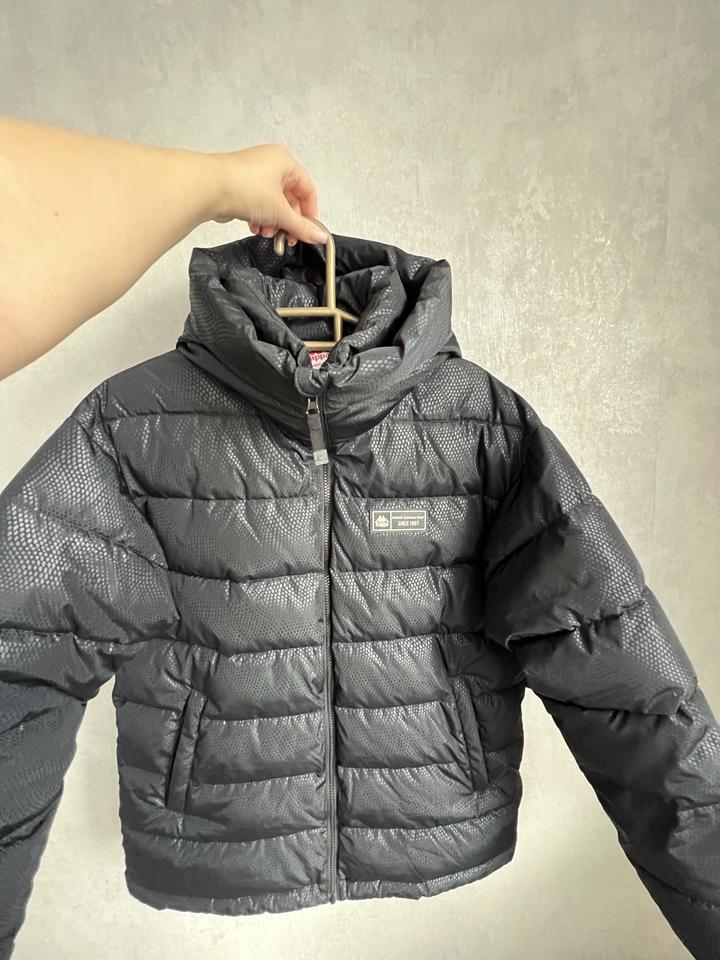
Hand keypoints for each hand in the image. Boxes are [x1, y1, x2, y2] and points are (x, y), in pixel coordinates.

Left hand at [209, 143, 326, 245]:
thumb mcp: (280, 212)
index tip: (308, 230)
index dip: (310, 212)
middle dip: (288, 221)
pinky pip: (256, 203)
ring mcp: (252, 173)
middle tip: (287, 238)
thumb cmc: (244, 188)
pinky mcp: (239, 185)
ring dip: (273, 222)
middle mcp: (269, 163)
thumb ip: (301, 226)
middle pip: (289, 197)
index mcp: (284, 161)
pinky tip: (255, 228)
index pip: (307, 188)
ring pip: (271, 202)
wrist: (209, 188)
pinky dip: (259, 217)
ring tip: (268, 234)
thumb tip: (319, 236)